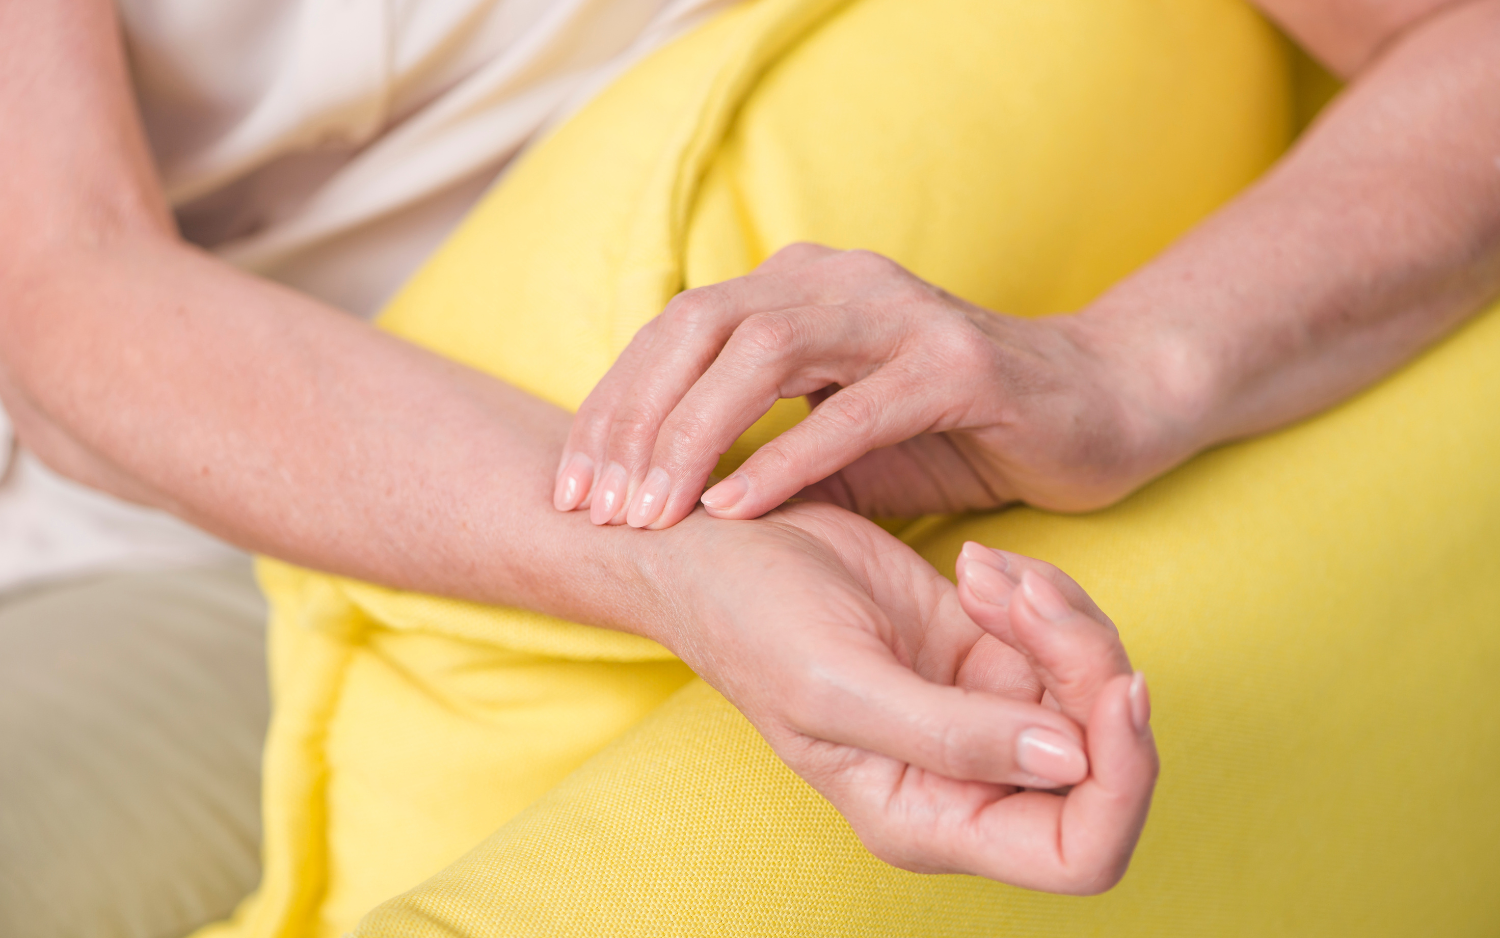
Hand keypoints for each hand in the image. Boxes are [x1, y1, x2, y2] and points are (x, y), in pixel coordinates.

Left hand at [554, 243, 1184, 528]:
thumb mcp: (839, 443)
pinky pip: (857, 409)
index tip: (573, 487)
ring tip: (652, 511)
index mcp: (800, 289)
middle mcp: (840, 282)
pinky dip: (789, 458)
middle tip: (596, 504)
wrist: (1100, 407)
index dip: (614, 406)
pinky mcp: (961, 364)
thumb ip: (761, 451)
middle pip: (701, 325)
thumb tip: (659, 500)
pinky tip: (736, 508)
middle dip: (634, 419)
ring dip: (694, 436)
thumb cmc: (957, 432)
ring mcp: (902, 314)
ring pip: (766, 352)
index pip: (677, 329)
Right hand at [652, 502, 1156, 892]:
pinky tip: (981, 565)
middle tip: (1029, 599)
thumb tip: (1071, 761)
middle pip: (1103, 761)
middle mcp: (966, 783)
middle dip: (1092, 672)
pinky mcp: (986, 656)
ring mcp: (983, 718)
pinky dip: (1044, 594)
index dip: (1122, 782)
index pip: (1076, 853)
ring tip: (985, 572)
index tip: (1116, 689)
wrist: (721, 551)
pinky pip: (1063, 638)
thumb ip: (951, 736)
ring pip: (1092, 690)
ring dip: (1063, 619)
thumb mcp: (837, 685)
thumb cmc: (752, 624)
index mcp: (928, 819)